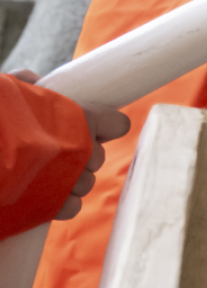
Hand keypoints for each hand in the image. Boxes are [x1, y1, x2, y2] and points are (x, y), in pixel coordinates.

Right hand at [13, 69, 130, 220]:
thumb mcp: (9, 91)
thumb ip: (28, 84)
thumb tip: (36, 81)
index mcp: (79, 118)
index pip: (116, 123)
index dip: (109, 124)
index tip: (102, 125)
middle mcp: (79, 150)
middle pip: (98, 156)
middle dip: (81, 154)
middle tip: (54, 148)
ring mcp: (66, 181)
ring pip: (86, 182)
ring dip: (71, 178)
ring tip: (43, 170)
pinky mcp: (48, 207)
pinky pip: (71, 207)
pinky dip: (61, 202)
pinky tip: (44, 192)